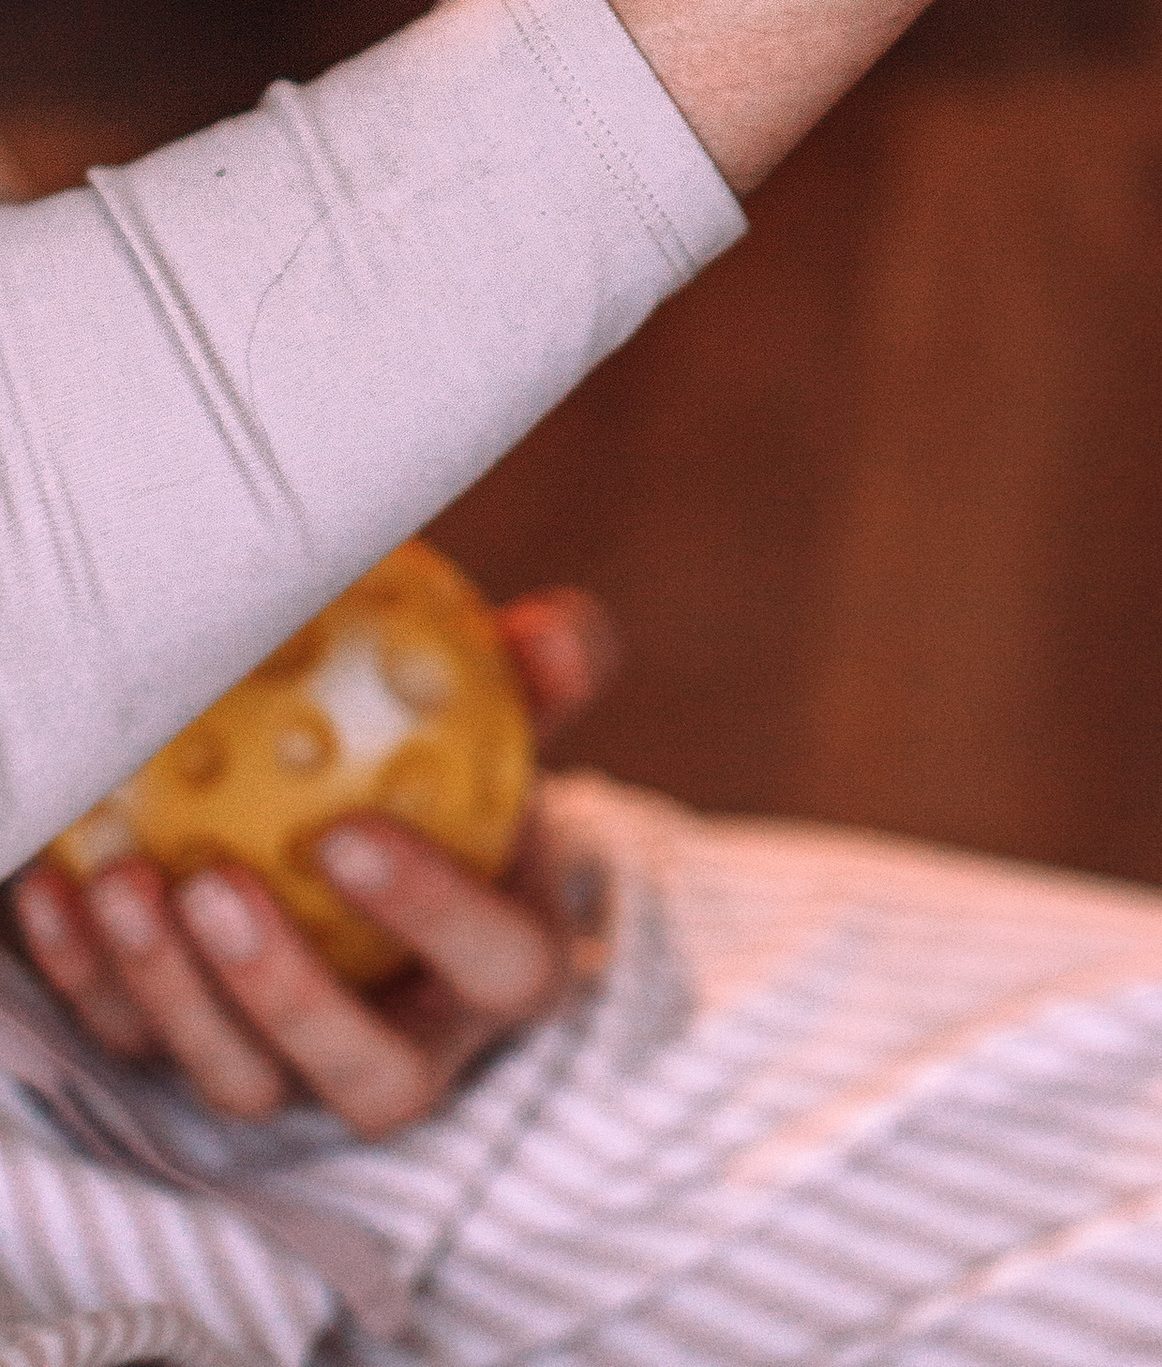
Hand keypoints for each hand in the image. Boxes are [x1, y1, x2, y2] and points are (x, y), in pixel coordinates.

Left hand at [7, 592, 613, 1136]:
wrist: (411, 855)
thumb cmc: (468, 783)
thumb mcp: (515, 725)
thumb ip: (544, 675)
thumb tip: (553, 632)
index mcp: (512, 967)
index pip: (496, 962)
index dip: (428, 913)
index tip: (345, 832)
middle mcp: (418, 1048)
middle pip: (365, 1072)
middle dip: (281, 994)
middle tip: (211, 885)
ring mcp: (307, 1074)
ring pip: (243, 1080)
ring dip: (171, 993)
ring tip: (117, 882)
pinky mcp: (212, 1066)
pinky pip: (142, 1049)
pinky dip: (91, 979)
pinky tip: (55, 891)